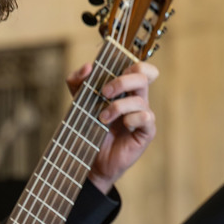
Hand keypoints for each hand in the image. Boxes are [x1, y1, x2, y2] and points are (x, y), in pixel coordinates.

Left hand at [69, 61, 157, 193]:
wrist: (90, 160)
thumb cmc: (89, 129)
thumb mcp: (78, 102)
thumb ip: (77, 82)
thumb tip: (88, 67)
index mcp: (125, 89)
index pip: (140, 67)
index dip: (133, 63)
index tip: (112, 72)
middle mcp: (137, 99)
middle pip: (142, 75)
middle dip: (121, 81)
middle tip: (103, 92)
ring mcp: (143, 115)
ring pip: (140, 99)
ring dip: (117, 107)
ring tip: (102, 118)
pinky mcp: (146, 131)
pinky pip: (145, 117)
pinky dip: (131, 119)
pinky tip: (123, 127)